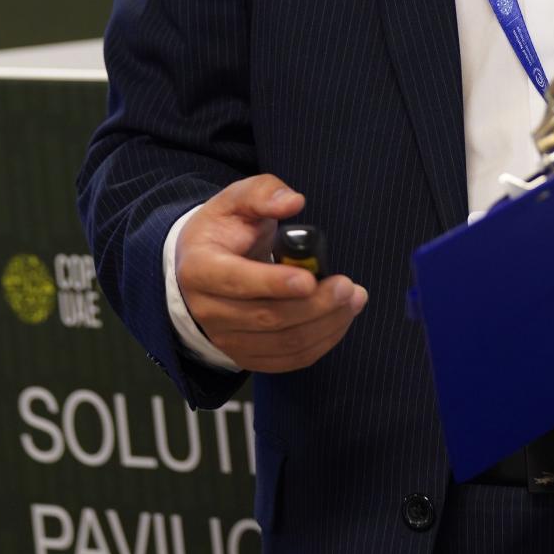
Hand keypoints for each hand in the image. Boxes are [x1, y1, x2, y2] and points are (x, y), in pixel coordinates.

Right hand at [176, 175, 367, 372]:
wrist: (204, 266)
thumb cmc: (225, 230)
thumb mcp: (236, 200)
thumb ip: (263, 194)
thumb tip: (293, 202)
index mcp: (200, 269)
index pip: (237, 283)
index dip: (274, 283)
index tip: (310, 278)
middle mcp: (208, 311)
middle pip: (267, 318)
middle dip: (315, 305)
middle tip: (348, 286)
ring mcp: (226, 339)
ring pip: (283, 344)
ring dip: (326, 324)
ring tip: (353, 299)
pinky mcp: (247, 356)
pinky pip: (290, 359)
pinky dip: (322, 341)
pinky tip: (341, 318)